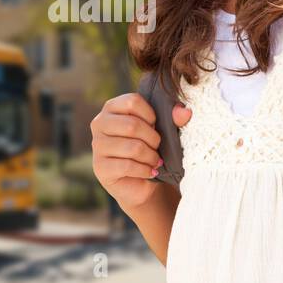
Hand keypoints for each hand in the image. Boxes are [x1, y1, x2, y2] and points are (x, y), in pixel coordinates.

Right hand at [90, 92, 191, 208]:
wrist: (140, 181)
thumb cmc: (149, 148)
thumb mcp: (162, 130)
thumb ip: (173, 118)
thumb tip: (185, 112)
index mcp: (112, 108)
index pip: (132, 101)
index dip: (151, 115)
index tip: (156, 126)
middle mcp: (99, 123)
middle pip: (132, 125)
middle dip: (153, 139)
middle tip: (158, 147)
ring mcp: (97, 146)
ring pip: (132, 147)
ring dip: (151, 157)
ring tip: (156, 160)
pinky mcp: (100, 167)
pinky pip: (127, 166)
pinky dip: (145, 170)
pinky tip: (150, 171)